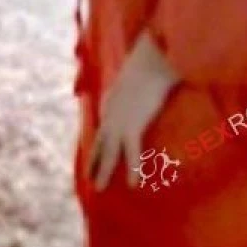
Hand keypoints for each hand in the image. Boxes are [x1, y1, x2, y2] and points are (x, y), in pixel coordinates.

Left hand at [89, 33, 179, 189]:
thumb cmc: (153, 59)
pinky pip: (131, 153)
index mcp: (112, 98)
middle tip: (88, 176)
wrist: (152, 58)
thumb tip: (157, 79)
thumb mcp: (144, 71)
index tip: (97, 149)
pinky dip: (132, 169)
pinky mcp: (132, 126)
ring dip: (102, 172)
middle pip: (99, 141)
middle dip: (93, 159)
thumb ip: (146, 78)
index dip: (100, 138)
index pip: (103, 124)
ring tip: (98, 188)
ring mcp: (118, 121)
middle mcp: (111, 111)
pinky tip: (132, 184)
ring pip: (107, 152)